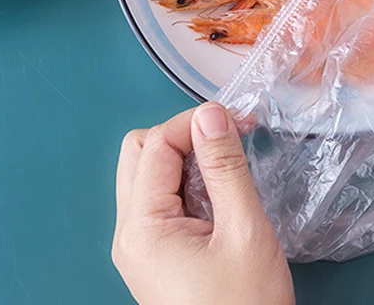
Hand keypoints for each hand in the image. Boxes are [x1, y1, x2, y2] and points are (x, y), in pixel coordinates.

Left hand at [113, 103, 293, 304]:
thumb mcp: (244, 232)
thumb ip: (226, 168)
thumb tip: (211, 114)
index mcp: (142, 228)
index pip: (155, 144)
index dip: (194, 122)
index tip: (236, 120)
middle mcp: (129, 235)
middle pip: (139, 153)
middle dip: (182, 137)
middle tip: (227, 142)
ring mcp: (138, 248)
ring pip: (148, 175)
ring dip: (184, 161)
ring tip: (227, 172)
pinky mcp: (154, 258)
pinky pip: (160, 202)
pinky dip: (186, 186)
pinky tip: (219, 197)